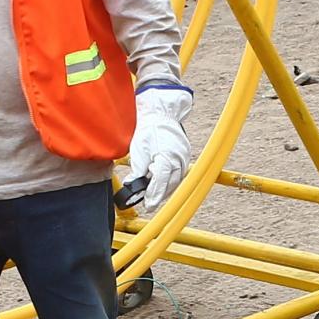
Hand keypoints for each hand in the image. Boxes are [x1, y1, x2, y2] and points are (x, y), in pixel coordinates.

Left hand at [126, 84, 191, 213]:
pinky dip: (170, 180)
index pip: (160, 183)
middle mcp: (178, 159)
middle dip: (159, 195)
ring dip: (165, 189)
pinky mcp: (185, 156)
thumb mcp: (138, 149)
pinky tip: (162, 183)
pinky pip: (179, 174)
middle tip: (149, 203)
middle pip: (170, 185)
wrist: (161, 114)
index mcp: (166, 157)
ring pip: (176, 181)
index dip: (154, 196)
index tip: (148, 205)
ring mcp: (184, 158)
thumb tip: (133, 184)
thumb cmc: (148, 129)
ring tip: (154, 195)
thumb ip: (137, 169)